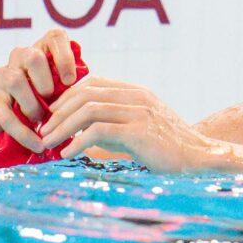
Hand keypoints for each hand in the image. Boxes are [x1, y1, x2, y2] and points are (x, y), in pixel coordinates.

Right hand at [0, 28, 79, 153]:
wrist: (12, 130)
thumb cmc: (48, 106)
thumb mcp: (64, 95)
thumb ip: (75, 89)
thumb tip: (94, 95)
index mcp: (43, 52)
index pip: (54, 37)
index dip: (65, 56)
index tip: (72, 80)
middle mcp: (19, 59)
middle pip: (32, 55)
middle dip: (45, 80)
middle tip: (52, 99)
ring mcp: (1, 77)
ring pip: (14, 80)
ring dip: (32, 105)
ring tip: (42, 120)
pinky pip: (4, 113)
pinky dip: (23, 131)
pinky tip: (36, 143)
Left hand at [38, 76, 216, 171]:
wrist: (201, 159)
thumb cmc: (169, 149)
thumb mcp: (140, 129)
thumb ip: (114, 123)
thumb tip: (80, 132)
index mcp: (136, 92)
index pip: (91, 84)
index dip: (65, 98)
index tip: (50, 118)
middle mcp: (137, 96)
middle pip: (84, 94)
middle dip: (57, 113)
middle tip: (41, 132)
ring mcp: (140, 112)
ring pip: (87, 110)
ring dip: (62, 127)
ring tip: (47, 144)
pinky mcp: (140, 131)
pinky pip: (98, 131)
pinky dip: (77, 142)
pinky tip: (66, 154)